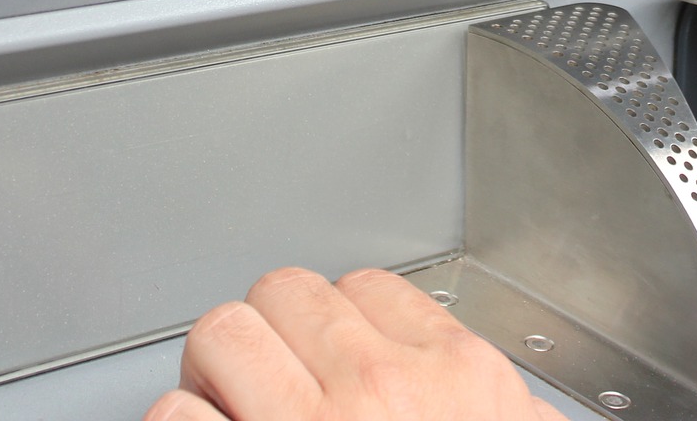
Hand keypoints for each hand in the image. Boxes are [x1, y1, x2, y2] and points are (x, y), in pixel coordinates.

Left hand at [145, 268, 568, 420]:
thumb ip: (511, 419)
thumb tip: (519, 410)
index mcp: (454, 376)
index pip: (367, 288)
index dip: (335, 323)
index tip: (327, 357)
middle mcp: (377, 386)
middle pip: (285, 293)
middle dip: (269, 335)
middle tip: (267, 380)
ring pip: (223, 332)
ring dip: (215, 374)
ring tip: (228, 410)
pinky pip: (177, 416)